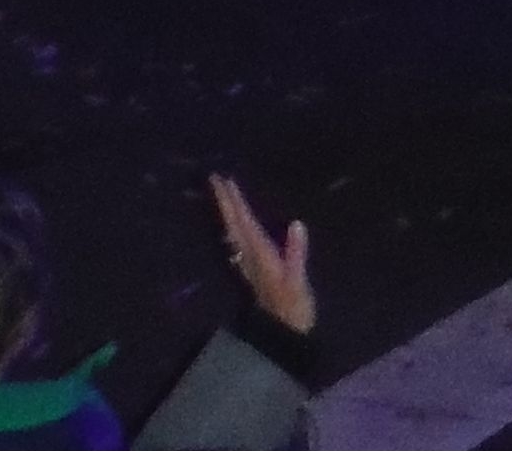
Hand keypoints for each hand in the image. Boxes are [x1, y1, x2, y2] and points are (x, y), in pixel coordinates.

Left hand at [208, 174, 315, 336]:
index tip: (225, 181)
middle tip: (214, 178)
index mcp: (260, 254)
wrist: (283, 332)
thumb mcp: (297, 281)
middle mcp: (250, 256)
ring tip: (221, 193)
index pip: (244, 222)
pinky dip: (233, 225)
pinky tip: (232, 223)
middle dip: (225, 201)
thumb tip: (296, 224)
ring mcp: (249, 263)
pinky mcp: (252, 268)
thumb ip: (296, 254)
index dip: (235, 202)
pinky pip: (237, 239)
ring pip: (232, 231)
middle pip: (233, 224)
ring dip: (226, 211)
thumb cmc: (293, 307)